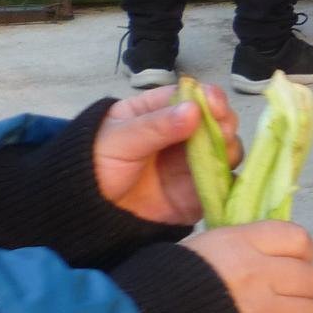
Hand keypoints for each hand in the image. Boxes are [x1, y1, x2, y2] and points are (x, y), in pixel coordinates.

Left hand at [95, 85, 242, 226]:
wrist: (82, 215)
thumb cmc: (93, 167)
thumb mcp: (118, 140)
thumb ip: (155, 126)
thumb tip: (194, 111)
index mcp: (157, 112)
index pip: (190, 97)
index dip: (208, 98)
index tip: (216, 106)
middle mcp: (180, 135)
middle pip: (216, 121)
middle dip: (224, 124)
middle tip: (222, 134)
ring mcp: (191, 163)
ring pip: (225, 150)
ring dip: (230, 149)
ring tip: (222, 157)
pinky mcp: (197, 191)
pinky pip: (222, 183)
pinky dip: (230, 180)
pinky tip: (226, 179)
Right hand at [185, 221, 312, 312]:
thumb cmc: (145, 291)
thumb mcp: (186, 253)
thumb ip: (227, 253)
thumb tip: (252, 258)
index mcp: (238, 245)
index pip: (298, 239)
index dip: (300, 255)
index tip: (287, 266)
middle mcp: (257, 276)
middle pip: (311, 280)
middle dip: (298, 292)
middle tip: (278, 303)